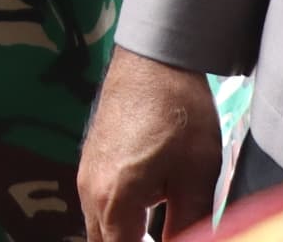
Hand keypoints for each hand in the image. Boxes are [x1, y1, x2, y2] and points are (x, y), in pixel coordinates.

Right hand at [80, 49, 224, 241]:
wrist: (155, 58)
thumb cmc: (178, 112)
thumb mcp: (195, 176)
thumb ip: (188, 224)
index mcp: (114, 200)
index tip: (173, 241)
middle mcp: (90, 190)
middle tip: (165, 237)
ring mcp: (86, 173)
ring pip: (98, 225)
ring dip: (123, 235)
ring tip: (159, 231)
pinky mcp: (90, 158)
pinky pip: (96, 204)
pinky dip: (117, 216)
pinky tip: (147, 209)